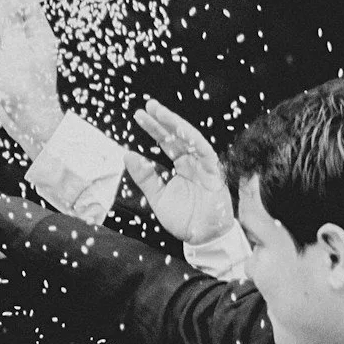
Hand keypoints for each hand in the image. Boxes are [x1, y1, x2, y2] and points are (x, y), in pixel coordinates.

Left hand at [127, 96, 235, 245]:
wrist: (201, 238)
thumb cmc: (183, 219)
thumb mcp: (157, 197)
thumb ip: (144, 177)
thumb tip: (127, 155)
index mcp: (181, 166)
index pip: (166, 142)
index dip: (153, 128)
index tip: (139, 115)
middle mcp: (193, 162)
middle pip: (177, 135)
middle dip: (164, 119)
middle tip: (149, 105)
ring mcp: (204, 165)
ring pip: (191, 138)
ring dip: (176, 124)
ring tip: (160, 112)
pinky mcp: (215, 173)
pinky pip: (205, 152)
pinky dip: (193, 140)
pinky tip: (181, 130)